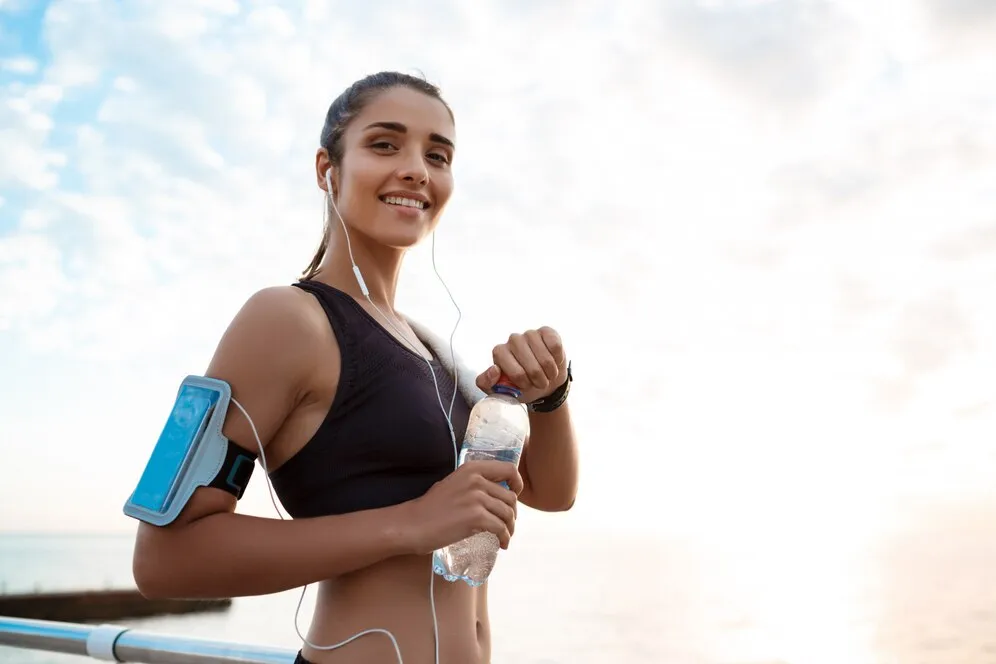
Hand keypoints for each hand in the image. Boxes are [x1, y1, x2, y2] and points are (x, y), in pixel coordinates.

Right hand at [402, 460, 523, 554]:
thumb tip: (494, 493)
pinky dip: (505, 539)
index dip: (517, 484)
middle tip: (506, 525)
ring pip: (508, 514)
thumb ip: (473, 484)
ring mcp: (476, 498)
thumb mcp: (453, 484)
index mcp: (472, 468)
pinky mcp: (476, 517)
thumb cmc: (430, 508)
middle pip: (511, 497)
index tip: (514, 496)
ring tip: (504, 537)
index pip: (509, 469)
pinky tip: (501, 545)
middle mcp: (477, 480)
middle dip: (512, 514)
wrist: (412, 525)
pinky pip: (501, 529)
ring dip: (510, 529)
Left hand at [478, 326, 568, 403]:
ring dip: (550, 372)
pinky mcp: (546, 331)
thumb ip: (486, 383)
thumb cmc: (521, 386)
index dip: (524, 382)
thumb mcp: (499, 390)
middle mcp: (513, 340)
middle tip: (540, 383)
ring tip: (548, 375)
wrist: (544, 381)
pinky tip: (554, 361)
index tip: (526, 386)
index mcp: (499, 352)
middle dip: (538, 379)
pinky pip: (555, 346)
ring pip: (544, 358)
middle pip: (531, 366)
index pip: (515, 372)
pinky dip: (557, 359)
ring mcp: (530, 334)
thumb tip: (494, 369)